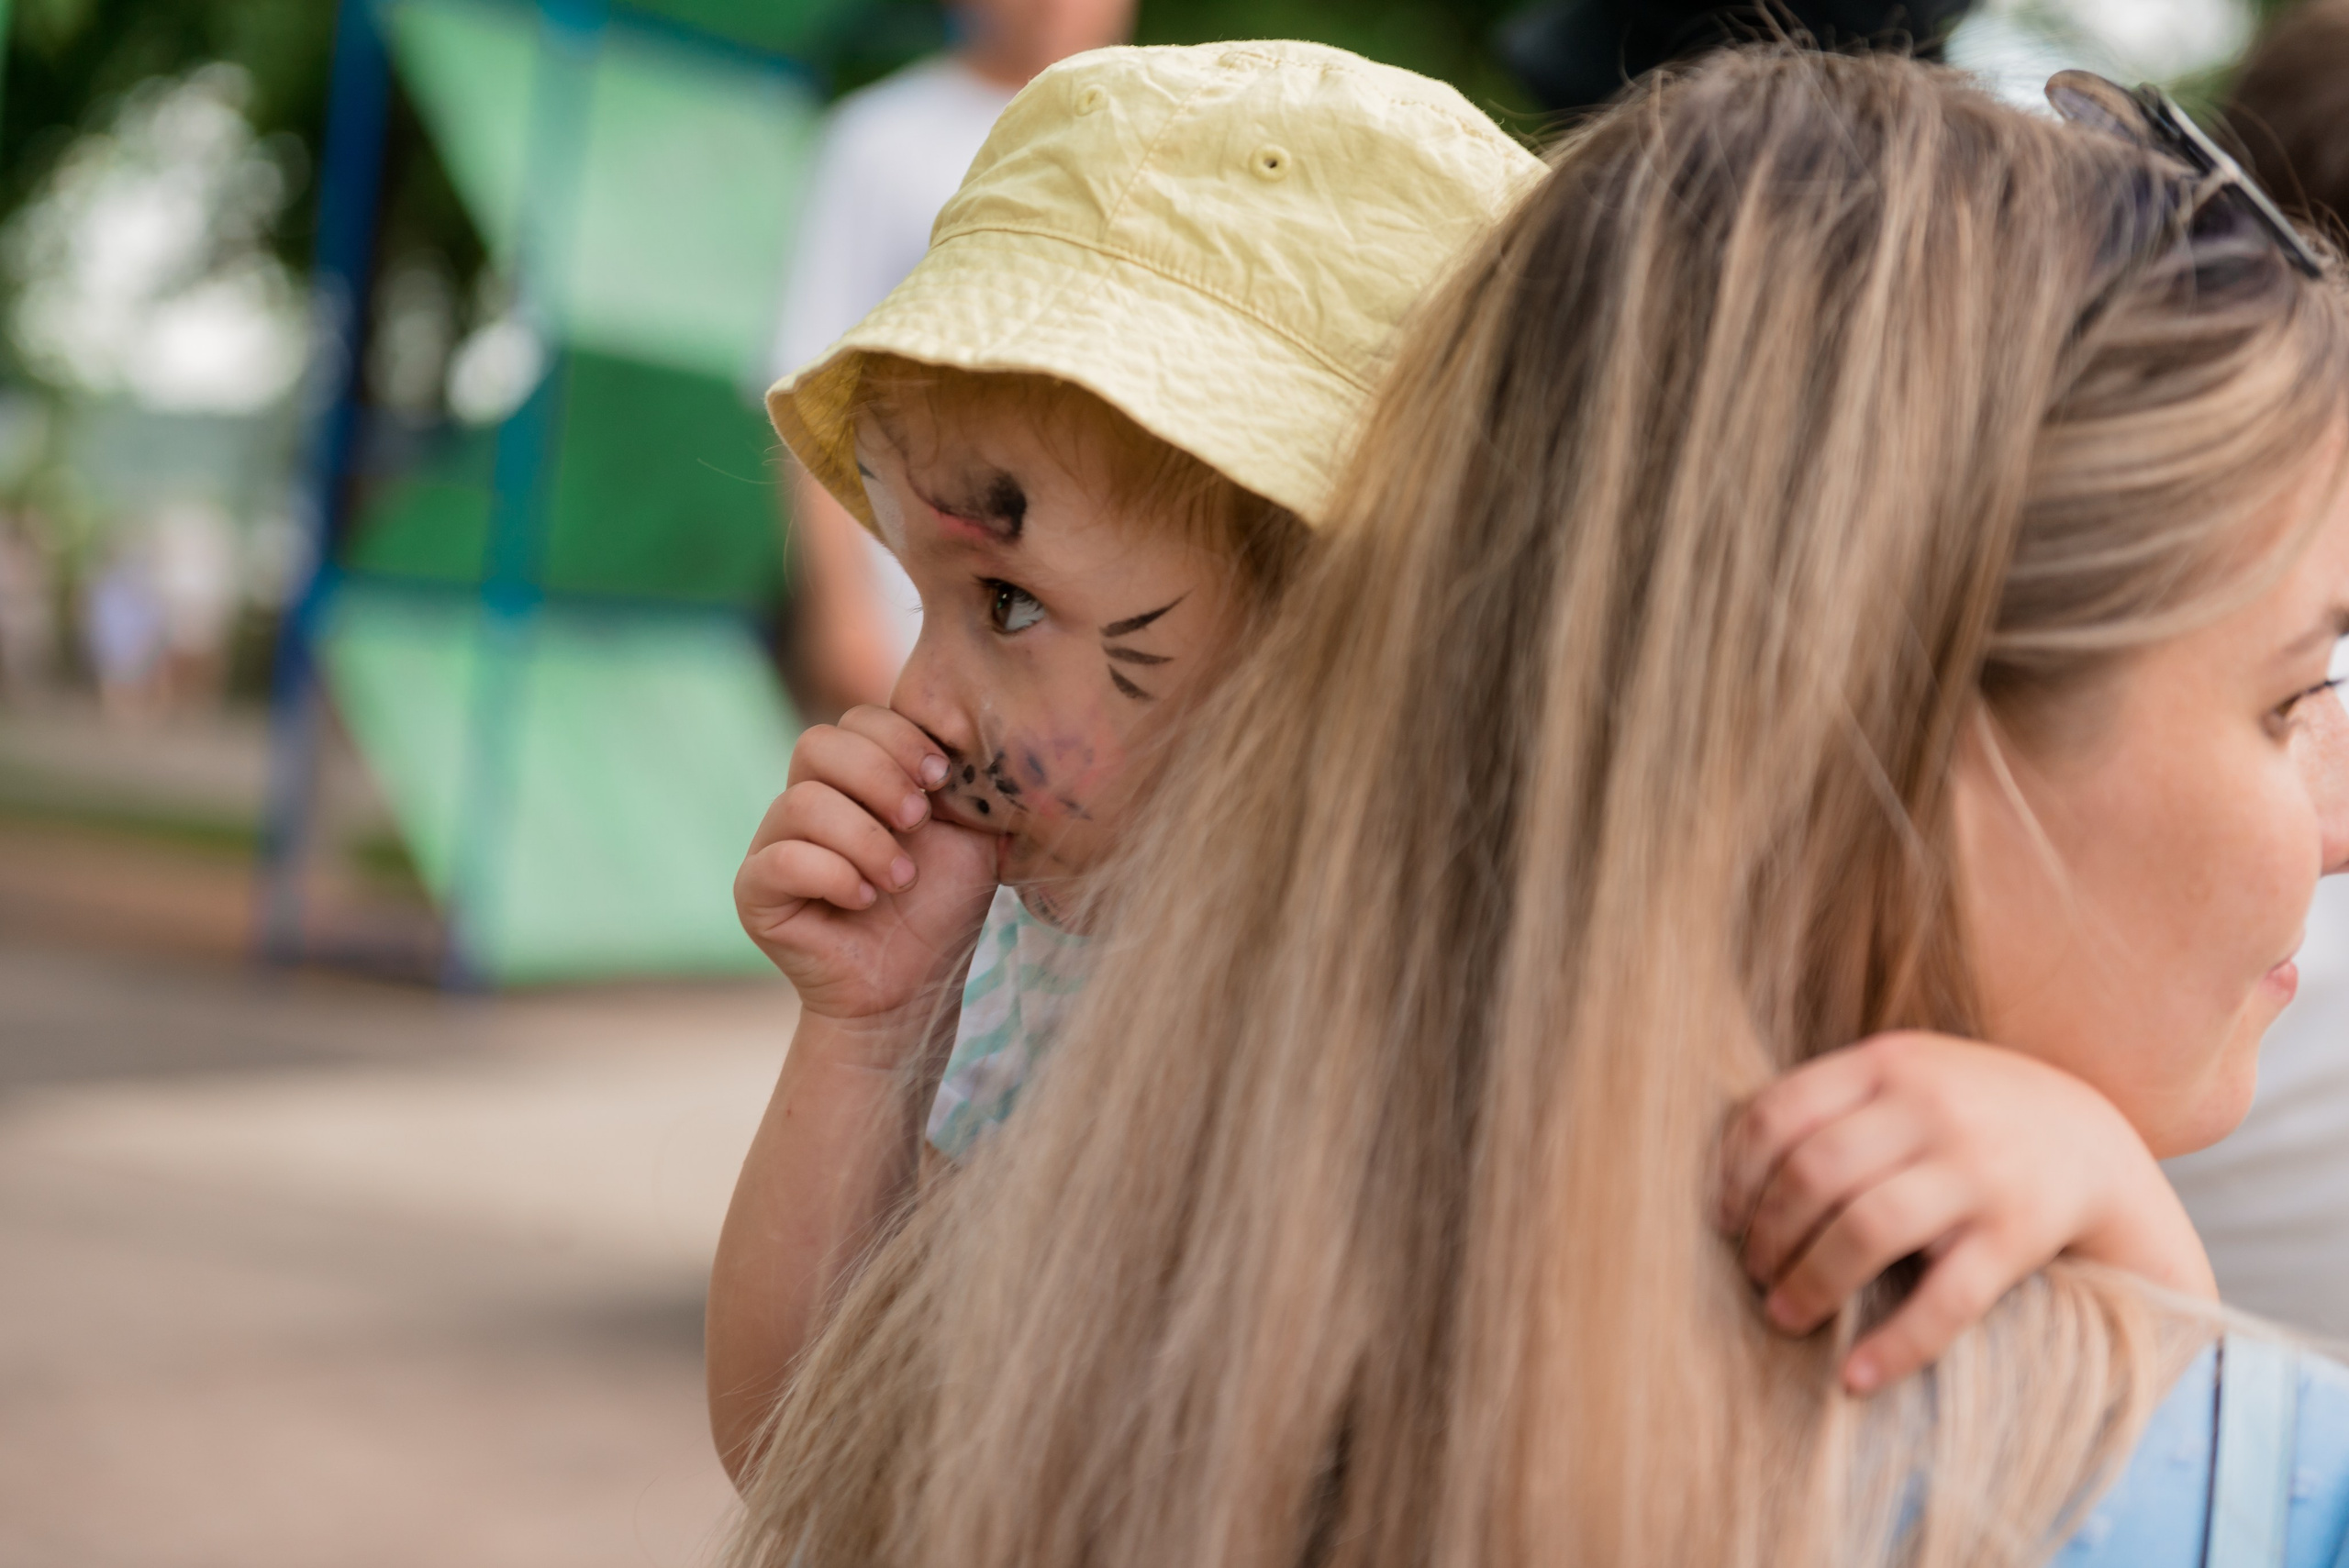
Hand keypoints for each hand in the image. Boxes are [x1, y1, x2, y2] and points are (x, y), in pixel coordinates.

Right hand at [736, 706, 997, 1051]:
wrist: (912, 986)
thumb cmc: (939, 908)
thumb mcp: (969, 837)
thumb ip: (965, 786)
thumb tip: (970, 736)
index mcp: (854, 778)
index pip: (857, 719)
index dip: (898, 739)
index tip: (941, 778)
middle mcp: (807, 800)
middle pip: (817, 744)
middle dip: (878, 775)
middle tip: (917, 820)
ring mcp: (773, 843)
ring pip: (801, 802)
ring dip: (864, 839)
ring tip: (901, 879)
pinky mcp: (754, 891)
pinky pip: (780, 860)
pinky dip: (833, 875)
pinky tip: (865, 900)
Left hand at [1715, 1031, 2214, 1394]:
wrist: (2090, 1140)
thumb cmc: (1962, 1114)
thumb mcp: (1902, 1078)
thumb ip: (1831, 1103)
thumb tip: (1729, 1173)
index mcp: (1888, 1063)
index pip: (1780, 1112)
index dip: (1736, 1173)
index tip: (1723, 1219)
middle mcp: (1930, 1109)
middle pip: (1813, 1174)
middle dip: (1767, 1235)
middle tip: (1754, 1273)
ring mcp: (1977, 1172)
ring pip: (1865, 1232)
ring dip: (1809, 1283)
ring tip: (1784, 1315)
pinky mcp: (2017, 1235)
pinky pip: (1945, 1302)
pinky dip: (1894, 1346)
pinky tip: (1855, 1377)